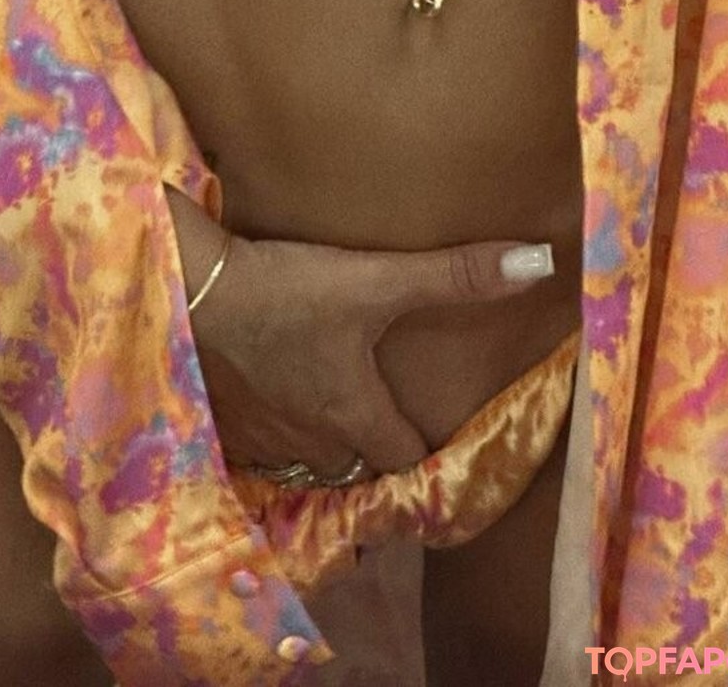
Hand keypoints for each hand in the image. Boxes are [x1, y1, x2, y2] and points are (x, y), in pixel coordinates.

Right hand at [166, 189, 554, 480]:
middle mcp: (310, 443)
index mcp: (353, 416)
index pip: (406, 460)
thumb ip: (456, 276)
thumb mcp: (376, 279)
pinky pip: (257, 444)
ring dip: (320, 439)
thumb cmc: (287, 290)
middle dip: (371, 446)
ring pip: (304, 457)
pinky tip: (270, 393)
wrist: (186, 289)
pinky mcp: (219, 419)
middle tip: (384, 414)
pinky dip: (271, 428)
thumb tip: (541, 264)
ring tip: (329, 405)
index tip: (440, 437)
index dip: (426, 451)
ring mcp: (259, 437)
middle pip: (354, 463)